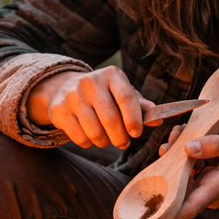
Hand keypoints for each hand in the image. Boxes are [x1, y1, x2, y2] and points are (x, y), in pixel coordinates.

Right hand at [27, 66, 157, 149]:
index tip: (137, 133)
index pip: (126, 97)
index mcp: (111, 75)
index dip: (133, 118)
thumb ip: (140, 106)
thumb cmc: (104, 94)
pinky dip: (88, 143)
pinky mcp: (59, 109)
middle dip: (120, 137)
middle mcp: (90, 81)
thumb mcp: (122, 93)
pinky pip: (79, 137)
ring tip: (107, 140)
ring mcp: (72, 95)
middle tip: (123, 143)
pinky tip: (90, 138)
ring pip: (94, 130)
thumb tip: (159, 120)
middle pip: (110, 117)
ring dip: (104, 142)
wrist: (66, 87)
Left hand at [158, 128, 218, 218]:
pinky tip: (186, 139)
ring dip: (175, 157)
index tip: (146, 211)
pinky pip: (189, 172)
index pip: (187, 206)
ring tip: (179, 133)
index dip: (165, 211)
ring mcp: (207, 189)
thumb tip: (187, 147)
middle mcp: (209, 193)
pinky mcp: (206, 182)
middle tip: (170, 141)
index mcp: (217, 187)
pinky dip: (185, 157)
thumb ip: (214, 145)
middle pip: (178, 186)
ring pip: (181, 177)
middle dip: (167, 165)